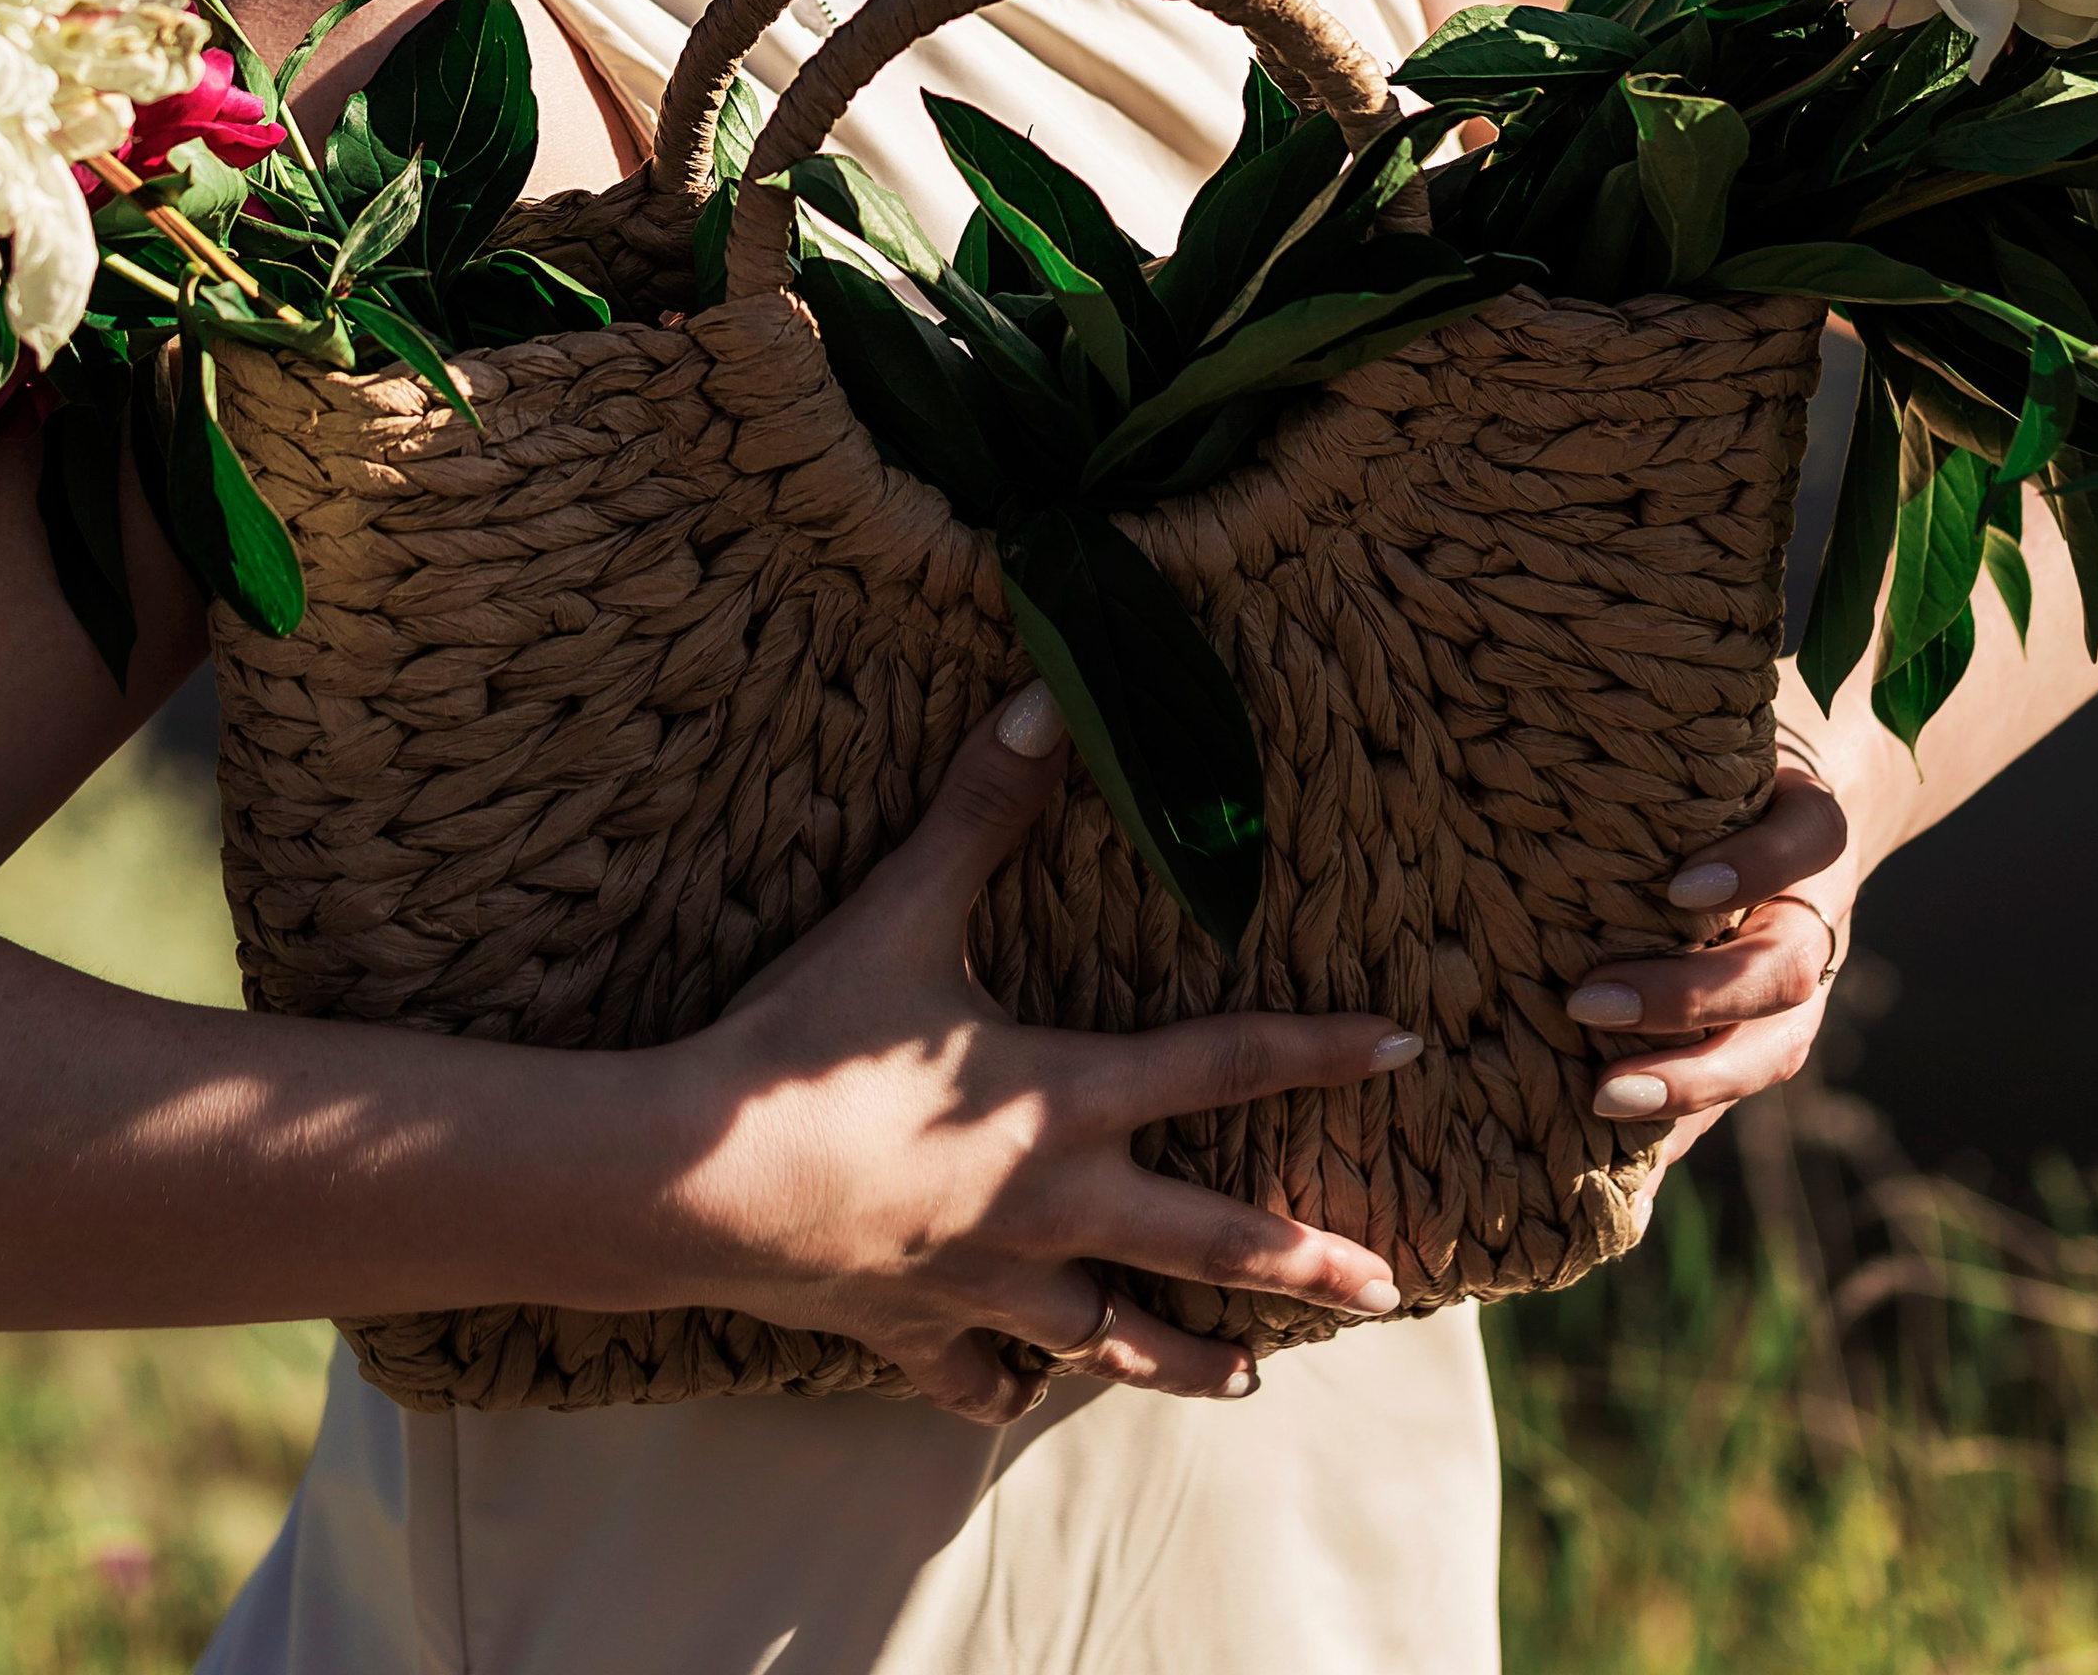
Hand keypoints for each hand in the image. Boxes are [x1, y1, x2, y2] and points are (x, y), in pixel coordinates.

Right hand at [646, 682, 1421, 1424]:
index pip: (1221, 1063)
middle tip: (1390, 1291)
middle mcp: (1049, 1208)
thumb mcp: (902, 909)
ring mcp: (985, 1286)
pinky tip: (1024, 1400)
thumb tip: (1052, 697)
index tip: (1405, 1044)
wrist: (692, 1184)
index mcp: (1062, 1101)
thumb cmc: (805, 1044)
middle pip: (1207, 1242)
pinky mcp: (911, 1330)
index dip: (1317, 1048)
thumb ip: (981, 807)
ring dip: (1188, 1358)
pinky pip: (980, 1380)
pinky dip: (1010, 1392)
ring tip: (1249, 1379)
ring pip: (1114, 1339)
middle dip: (1305, 1262)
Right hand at [1563, 758, 1856, 1172]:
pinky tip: (1687, 885)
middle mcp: (1804, 962)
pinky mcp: (1815, 812)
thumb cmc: (1729, 894)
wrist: (1812, 782)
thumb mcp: (1703, 983)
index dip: (1682, 1098)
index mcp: (1779, 1011)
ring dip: (1702, 990)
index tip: (1596, 1102)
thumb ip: (1667, 1083)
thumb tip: (1620, 1220)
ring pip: (1790, 965)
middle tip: (1590, 1053)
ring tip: (1608, 989)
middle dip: (1684, 1061)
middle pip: (1774, 1036)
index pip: (1745, 1071)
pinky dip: (1753, 871)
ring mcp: (1815, 893)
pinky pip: (1805, 847)